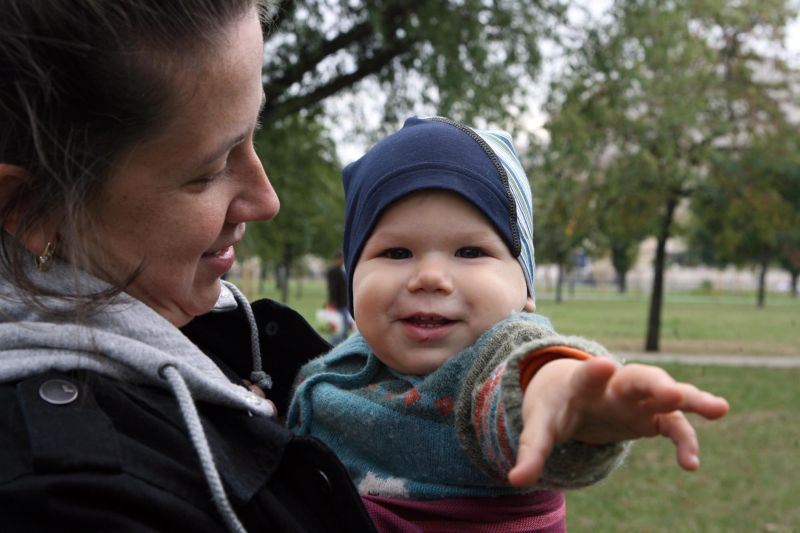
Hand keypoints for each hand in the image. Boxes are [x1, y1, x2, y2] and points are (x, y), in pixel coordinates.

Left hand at [508, 357, 728, 486]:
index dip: (597, 371)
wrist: (570, 393)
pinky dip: (685, 440)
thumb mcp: (540, 427)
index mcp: (582, 383)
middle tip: (672, 390)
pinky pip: (674, 425)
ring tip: (719, 408)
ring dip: (691, 398)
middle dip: (654, 383)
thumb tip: (515, 480)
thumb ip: (531, 451)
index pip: (589, 374)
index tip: (605, 364)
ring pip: (668, 393)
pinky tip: (690, 465)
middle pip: (638, 378)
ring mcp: (638, 399)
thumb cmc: (554, 408)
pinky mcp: (652, 415)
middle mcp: (615, 386)